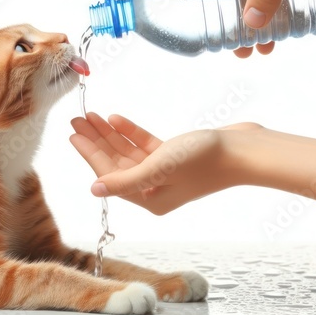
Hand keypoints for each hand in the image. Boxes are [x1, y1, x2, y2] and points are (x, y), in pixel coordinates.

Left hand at [70, 113, 260, 213]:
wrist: (242, 150)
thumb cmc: (203, 161)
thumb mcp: (160, 169)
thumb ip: (126, 180)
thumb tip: (95, 189)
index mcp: (149, 198)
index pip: (110, 174)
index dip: (90, 154)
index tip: (74, 134)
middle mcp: (154, 188)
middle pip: (117, 162)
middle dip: (97, 141)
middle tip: (77, 120)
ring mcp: (165, 171)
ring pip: (129, 152)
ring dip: (111, 134)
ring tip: (92, 115)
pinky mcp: (175, 156)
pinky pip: (146, 145)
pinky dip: (132, 132)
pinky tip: (117, 119)